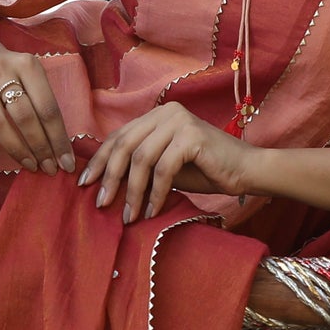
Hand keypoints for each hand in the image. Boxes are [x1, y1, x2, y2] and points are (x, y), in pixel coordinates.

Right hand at [0, 42, 75, 173]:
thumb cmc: (10, 74)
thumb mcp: (31, 76)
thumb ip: (44, 104)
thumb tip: (61, 149)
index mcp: (26, 64)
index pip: (47, 108)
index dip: (59, 139)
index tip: (67, 163)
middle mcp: (0, 69)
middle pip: (24, 116)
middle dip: (41, 148)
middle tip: (49, 168)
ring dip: (16, 150)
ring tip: (30, 165)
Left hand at [79, 103, 252, 220]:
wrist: (245, 171)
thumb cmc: (205, 170)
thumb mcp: (164, 166)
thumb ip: (139, 165)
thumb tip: (102, 181)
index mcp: (156, 115)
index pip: (118, 136)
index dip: (99, 160)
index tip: (84, 184)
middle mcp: (166, 112)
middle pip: (124, 145)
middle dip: (109, 177)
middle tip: (101, 204)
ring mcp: (179, 122)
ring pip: (141, 159)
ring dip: (132, 191)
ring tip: (128, 216)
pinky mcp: (192, 136)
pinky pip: (163, 170)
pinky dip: (155, 194)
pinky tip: (152, 212)